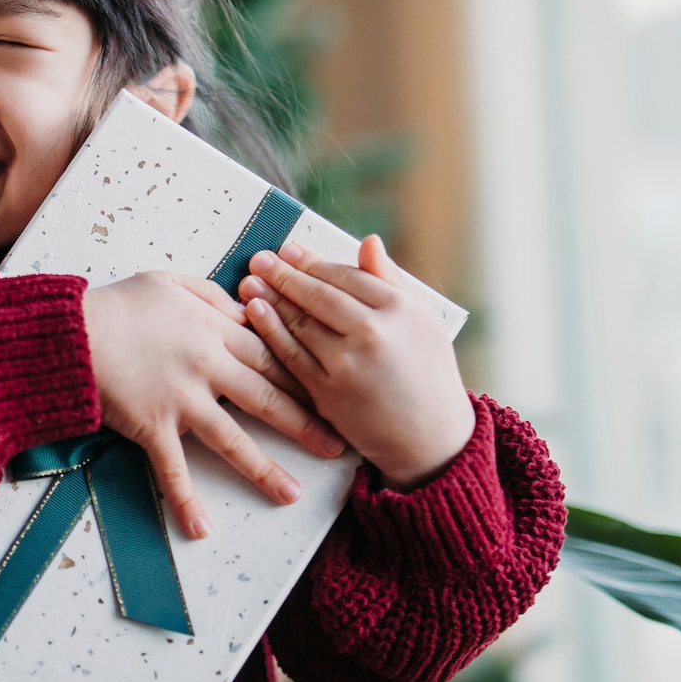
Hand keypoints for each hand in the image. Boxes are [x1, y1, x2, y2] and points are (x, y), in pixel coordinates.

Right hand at [84, 271, 346, 537]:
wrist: (71, 333)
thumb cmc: (118, 305)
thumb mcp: (170, 282)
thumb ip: (211, 294)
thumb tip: (242, 308)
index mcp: (214, 329)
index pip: (272, 355)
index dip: (305, 375)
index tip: (332, 392)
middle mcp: (206, 366)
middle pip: (267, 397)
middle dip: (305, 423)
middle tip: (336, 445)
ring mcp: (180, 399)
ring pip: (232, 439)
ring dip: (264, 469)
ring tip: (291, 494)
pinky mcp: (151, 426)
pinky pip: (172, 470)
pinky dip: (184, 501)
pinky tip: (201, 529)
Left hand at [238, 235, 473, 490]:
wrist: (430, 438)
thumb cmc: (429, 374)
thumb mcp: (424, 320)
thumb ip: (393, 280)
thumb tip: (368, 242)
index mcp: (399, 309)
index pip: (346, 276)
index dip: (313, 261)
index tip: (289, 249)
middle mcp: (372, 332)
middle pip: (318, 295)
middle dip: (284, 274)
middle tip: (260, 258)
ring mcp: (346, 363)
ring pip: (300, 322)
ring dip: (270, 298)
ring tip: (250, 280)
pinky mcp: (327, 391)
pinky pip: (291, 355)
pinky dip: (270, 332)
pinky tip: (255, 312)